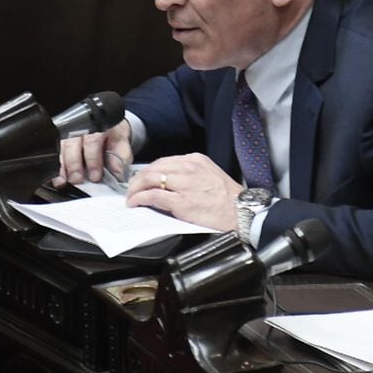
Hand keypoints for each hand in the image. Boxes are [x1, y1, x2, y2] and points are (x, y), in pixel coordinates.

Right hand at [54, 120, 132, 186]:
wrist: (106, 126)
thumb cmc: (113, 135)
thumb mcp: (122, 142)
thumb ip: (121, 156)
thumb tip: (118, 172)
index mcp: (99, 125)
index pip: (93, 141)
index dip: (93, 160)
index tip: (95, 176)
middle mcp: (81, 127)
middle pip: (73, 144)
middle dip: (74, 164)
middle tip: (77, 179)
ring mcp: (69, 133)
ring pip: (61, 148)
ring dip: (62, 166)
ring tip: (63, 181)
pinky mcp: (61, 141)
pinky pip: (55, 153)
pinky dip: (56, 167)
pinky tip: (57, 178)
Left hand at [125, 153, 242, 230]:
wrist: (241, 212)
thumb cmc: (228, 198)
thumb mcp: (210, 175)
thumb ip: (191, 175)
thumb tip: (170, 182)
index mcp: (195, 160)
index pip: (163, 161)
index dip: (149, 171)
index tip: (142, 179)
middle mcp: (188, 168)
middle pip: (153, 168)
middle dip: (138, 179)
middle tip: (132, 189)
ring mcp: (184, 184)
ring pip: (149, 179)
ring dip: (135, 188)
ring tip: (131, 197)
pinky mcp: (181, 201)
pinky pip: (152, 195)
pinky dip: (139, 198)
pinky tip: (135, 203)